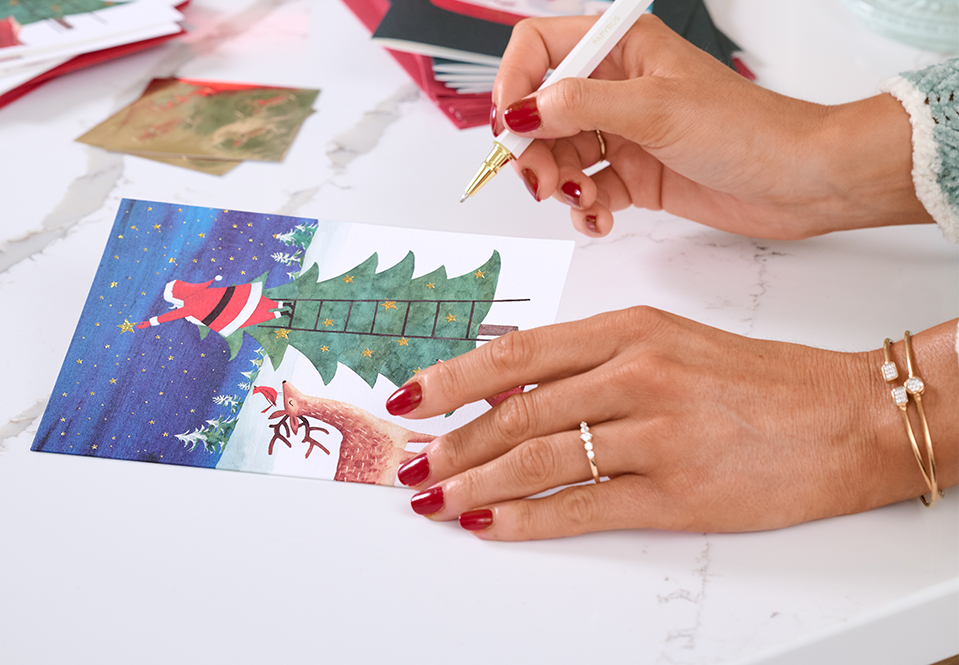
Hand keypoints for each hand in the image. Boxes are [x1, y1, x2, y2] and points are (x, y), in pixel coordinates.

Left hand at [387, 309, 957, 539]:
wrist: (842, 417)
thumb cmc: (757, 379)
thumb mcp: (670, 343)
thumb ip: (593, 361)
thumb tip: (514, 389)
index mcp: (630, 330)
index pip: (517, 353)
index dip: (453, 378)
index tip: (412, 398)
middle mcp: (636, 375)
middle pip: (516, 410)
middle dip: (451, 440)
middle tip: (411, 461)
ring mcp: (656, 435)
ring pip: (538, 458)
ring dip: (475, 483)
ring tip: (435, 497)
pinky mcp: (677, 493)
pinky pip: (582, 507)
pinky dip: (526, 519)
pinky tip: (490, 526)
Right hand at [492, 15, 928, 238]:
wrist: (798, 180)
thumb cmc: (748, 129)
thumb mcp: (656, 108)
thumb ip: (582, 105)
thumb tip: (525, 109)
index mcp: (622, 48)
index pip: (540, 47)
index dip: (515, 82)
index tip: (512, 124)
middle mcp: (616, 87)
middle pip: (541, 111)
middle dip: (534, 148)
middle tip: (540, 180)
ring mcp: (624, 133)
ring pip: (560, 155)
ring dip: (559, 184)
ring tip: (581, 201)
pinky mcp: (635, 175)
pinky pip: (587, 191)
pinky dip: (585, 210)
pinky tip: (598, 218)